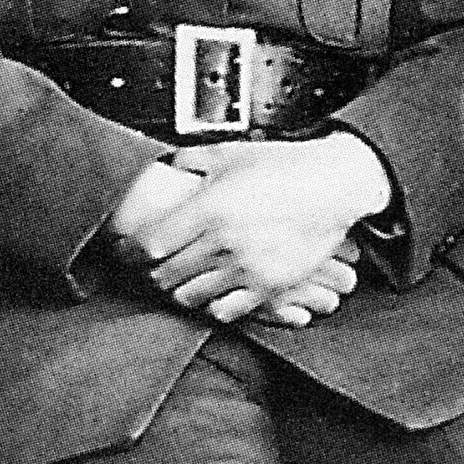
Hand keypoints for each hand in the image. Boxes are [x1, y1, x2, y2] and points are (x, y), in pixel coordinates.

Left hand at [117, 134, 391, 325]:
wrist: (335, 185)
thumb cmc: (287, 166)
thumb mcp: (231, 152)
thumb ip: (191, 161)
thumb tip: (166, 167)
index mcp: (209, 209)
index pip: (149, 245)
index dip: (130, 252)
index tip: (128, 251)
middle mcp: (224, 243)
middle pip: (165, 275)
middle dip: (152, 272)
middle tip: (153, 266)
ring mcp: (248, 267)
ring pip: (190, 297)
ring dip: (179, 290)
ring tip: (180, 280)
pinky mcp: (269, 285)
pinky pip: (226, 311)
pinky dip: (212, 306)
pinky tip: (212, 293)